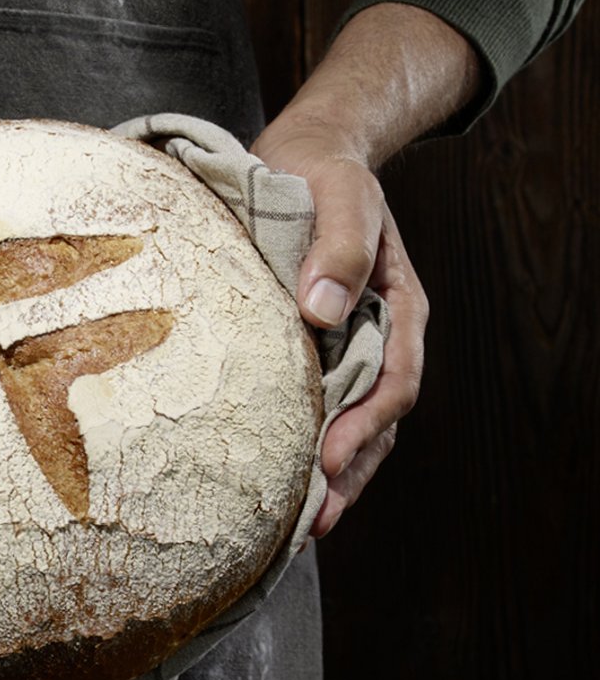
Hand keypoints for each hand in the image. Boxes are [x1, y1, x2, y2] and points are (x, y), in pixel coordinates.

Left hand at [249, 3, 477, 537]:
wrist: (303, 155)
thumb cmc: (323, 173)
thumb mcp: (339, 195)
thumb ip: (340, 247)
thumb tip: (322, 312)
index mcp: (398, 306)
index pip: (393, 380)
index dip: (365, 425)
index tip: (327, 460)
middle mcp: (379, 335)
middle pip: (378, 419)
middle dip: (351, 473)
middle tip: (317, 521)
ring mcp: (348, 347)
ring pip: (352, 424)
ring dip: (333, 475)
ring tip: (304, 524)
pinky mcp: (313, 350)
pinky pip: (318, 408)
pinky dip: (307, 445)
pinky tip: (280, 481)